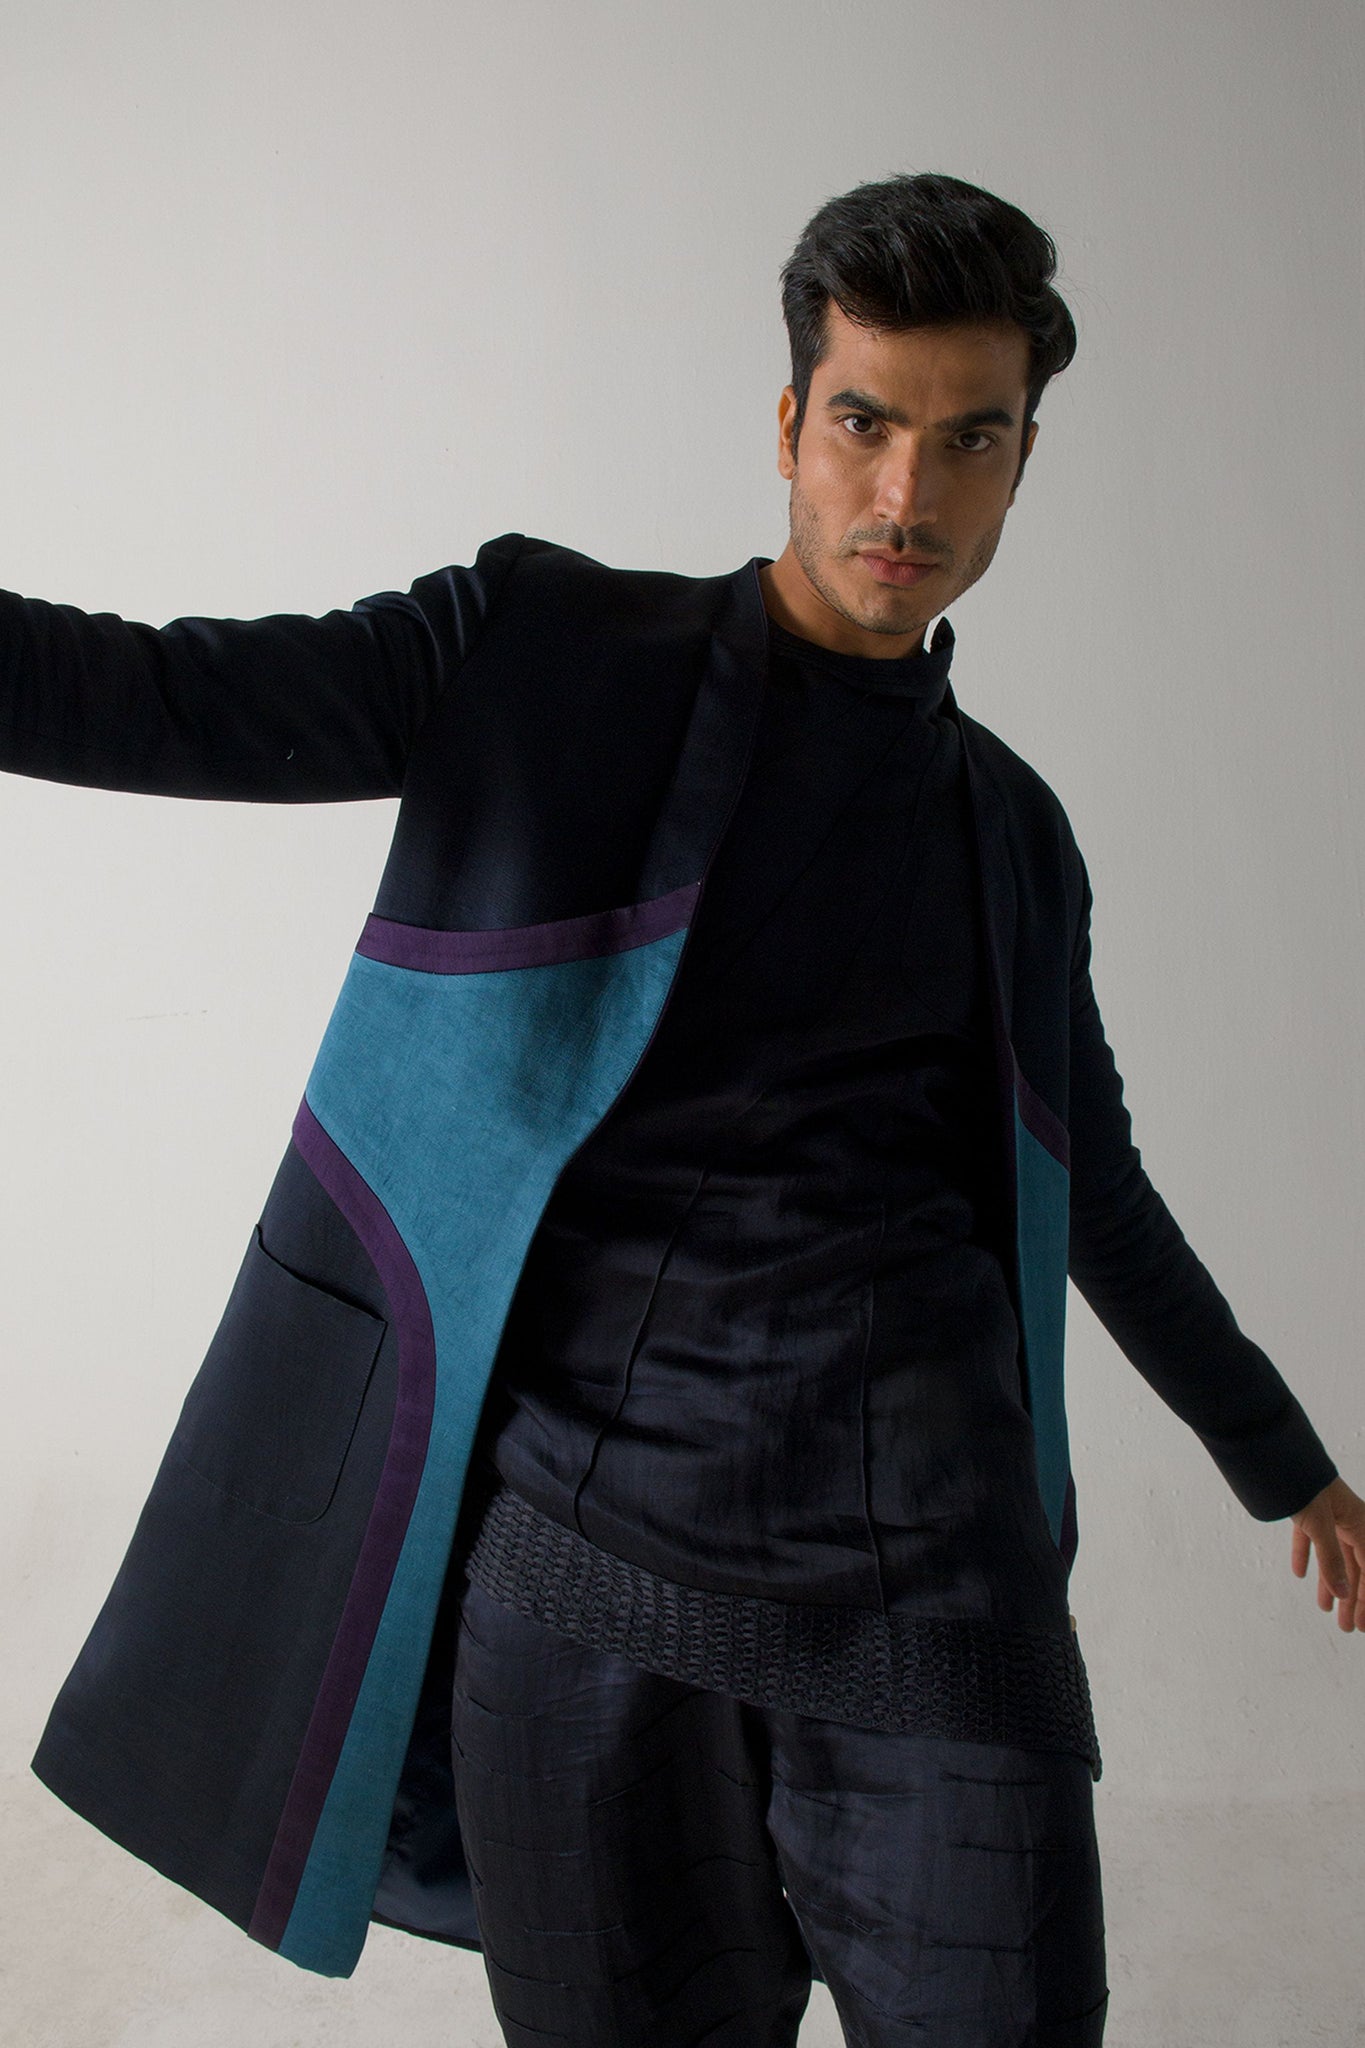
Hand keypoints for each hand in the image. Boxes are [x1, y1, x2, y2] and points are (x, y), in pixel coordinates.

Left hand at [1290, 1476, 1364, 1631]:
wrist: (1276, 1451)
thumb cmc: (1304, 1482)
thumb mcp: (1319, 1525)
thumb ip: (1330, 1560)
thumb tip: (1341, 1594)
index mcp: (1360, 1523)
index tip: (1364, 1624)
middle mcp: (1349, 1520)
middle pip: (1354, 1567)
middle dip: (1351, 1598)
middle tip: (1348, 1627)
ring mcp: (1328, 1515)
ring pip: (1333, 1556)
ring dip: (1329, 1582)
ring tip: (1324, 1609)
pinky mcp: (1307, 1510)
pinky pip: (1311, 1539)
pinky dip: (1307, 1556)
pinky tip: (1300, 1574)